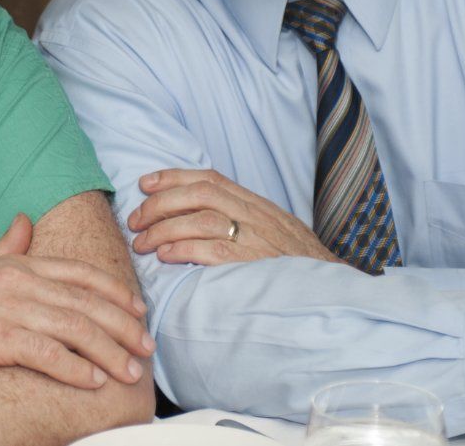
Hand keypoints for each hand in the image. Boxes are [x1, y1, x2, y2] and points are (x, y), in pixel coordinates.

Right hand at [0, 213, 154, 394]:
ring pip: (73, 328)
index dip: (114, 290)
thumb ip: (4, 247)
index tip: (138, 308)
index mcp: (15, 264)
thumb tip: (24, 220)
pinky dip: (74, 368)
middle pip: (85, 301)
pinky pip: (47, 354)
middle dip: (122, 324)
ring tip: (130, 371)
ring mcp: (7, 309)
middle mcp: (16, 281)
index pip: (78, 273)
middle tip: (147, 344)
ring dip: (108, 351)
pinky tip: (94, 381)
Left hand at [127, 168, 342, 265]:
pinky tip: (165, 256)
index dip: (173, 177)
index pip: (208, 178)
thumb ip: (240, 215)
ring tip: (142, 243)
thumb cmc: (295, 260)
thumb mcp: (271, 227)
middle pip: (198, 194)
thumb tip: (199, 210)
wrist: (329, 287)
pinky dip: (183, 250)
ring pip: (199, 219)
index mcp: (255, 202)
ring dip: (163, 229)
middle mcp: (253, 214)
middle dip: (159, 204)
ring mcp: (254, 238)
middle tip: (135, 220)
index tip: (145, 183)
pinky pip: (211, 251)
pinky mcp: (252, 265)